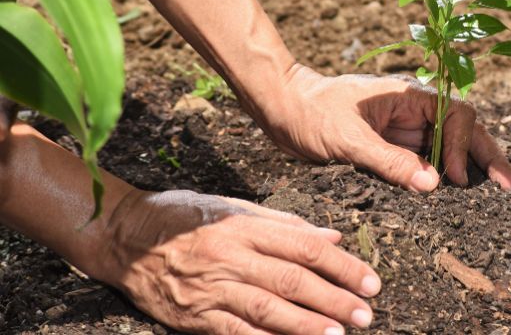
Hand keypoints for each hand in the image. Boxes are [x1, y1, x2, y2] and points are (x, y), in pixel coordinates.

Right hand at [100, 190, 379, 334]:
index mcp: (244, 226)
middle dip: (333, 298)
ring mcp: (211, 288)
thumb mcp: (233, 206)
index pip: (304, 246)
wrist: (123, 235)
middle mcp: (231, 255)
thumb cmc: (183, 215)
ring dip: (307, 324)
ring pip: (267, 309)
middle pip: (292, 280)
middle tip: (365, 313)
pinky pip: (233, 332)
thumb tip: (331, 237)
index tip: (369, 279)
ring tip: (339, 334)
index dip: (341, 265)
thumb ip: (284, 224)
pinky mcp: (193, 316)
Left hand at [254, 64, 510, 190]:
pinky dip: (452, 176)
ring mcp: (409, 130)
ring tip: (506, 191)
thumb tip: (433, 184)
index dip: (461, 146)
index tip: (451, 178)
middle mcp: (416, 111)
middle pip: (465, 129)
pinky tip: (468, 194)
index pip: (455, 115)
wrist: (285, 110)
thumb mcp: (347, 138)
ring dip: (477, 166)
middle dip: (489, 156)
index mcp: (409, 96)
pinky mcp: (398, 148)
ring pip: (453, 146)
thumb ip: (389, 160)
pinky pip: (432, 162)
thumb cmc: (312, 113)